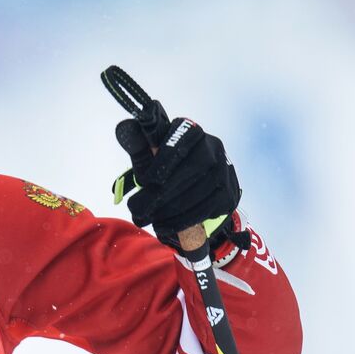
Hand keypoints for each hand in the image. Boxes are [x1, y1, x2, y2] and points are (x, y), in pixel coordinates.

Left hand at [111, 101, 243, 248]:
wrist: (196, 191)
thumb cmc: (166, 170)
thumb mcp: (150, 158)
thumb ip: (140, 147)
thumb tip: (124, 127)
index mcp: (191, 132)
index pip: (182, 139)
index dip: (164, 160)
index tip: (146, 181)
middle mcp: (213, 147)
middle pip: (192, 170)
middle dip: (161, 194)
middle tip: (137, 209)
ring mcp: (225, 171)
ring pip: (200, 191)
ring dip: (170, 210)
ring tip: (148, 220)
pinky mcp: (229, 193)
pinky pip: (208, 208)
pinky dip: (184, 221)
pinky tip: (165, 226)